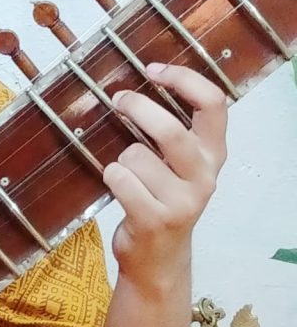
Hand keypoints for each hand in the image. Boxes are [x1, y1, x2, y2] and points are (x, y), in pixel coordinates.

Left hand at [102, 62, 227, 295]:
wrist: (158, 257)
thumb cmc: (160, 199)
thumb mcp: (177, 165)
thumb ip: (170, 131)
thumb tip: (135, 86)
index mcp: (213, 155)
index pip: (214, 104)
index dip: (184, 79)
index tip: (153, 69)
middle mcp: (205, 176)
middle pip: (172, 130)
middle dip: (138, 109)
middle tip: (118, 100)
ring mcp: (183, 201)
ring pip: (135, 155)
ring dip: (120, 158)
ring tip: (127, 177)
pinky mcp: (156, 219)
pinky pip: (120, 179)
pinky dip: (111, 177)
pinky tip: (119, 189)